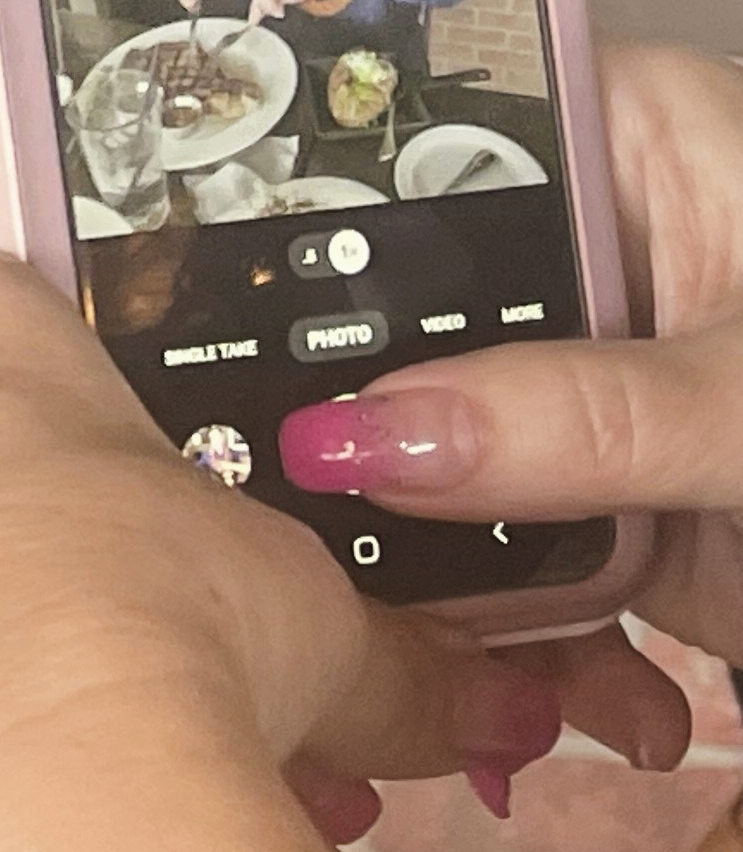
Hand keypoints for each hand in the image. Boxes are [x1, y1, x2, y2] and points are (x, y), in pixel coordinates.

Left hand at [0, 243, 574, 851]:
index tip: (160, 451)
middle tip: (202, 651)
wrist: (14, 812)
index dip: (81, 368)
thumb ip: (383, 653)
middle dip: (84, 567)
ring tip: (175, 778)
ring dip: (37, 682)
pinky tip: (85, 842)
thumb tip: (477, 706)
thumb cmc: (150, 626)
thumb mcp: (313, 613)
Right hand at [284, 46, 742, 682]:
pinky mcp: (604, 506)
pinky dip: (514, 655)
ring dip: (437, 592)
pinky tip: (582, 707)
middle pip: (379, 337)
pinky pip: (491, 570)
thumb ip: (588, 411)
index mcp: (616, 144)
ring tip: (468, 677)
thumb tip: (370, 434)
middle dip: (360, 467)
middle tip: (325, 556)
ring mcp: (582, 390)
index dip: (292, 258)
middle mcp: (576, 260)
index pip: (395, 163)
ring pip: (415, 474)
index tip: (234, 370)